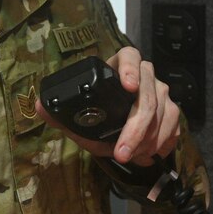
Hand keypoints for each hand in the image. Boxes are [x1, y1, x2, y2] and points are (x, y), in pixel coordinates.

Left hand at [38, 47, 180, 165]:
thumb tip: (39, 106)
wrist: (118, 126)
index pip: (130, 56)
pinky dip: (161, 144)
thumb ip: (60, 112)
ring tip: (132, 157)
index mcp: (120, 66)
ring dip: (148, 140)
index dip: (130, 69)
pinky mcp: (172, 111)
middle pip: (148, 96)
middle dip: (136, 128)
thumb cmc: (98, 113)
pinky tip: (148, 155)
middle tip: (122, 152)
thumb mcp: (79, 114)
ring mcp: (161, 92)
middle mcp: (145, 75)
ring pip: (164, 113)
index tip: (128, 87)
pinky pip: (173, 127)